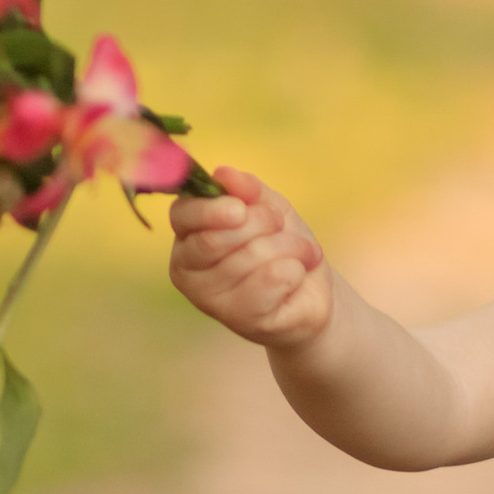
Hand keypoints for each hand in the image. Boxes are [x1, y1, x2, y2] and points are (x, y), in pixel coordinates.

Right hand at [167, 164, 330, 351]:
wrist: (310, 289)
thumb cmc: (279, 242)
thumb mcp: (267, 206)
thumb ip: (246, 189)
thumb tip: (224, 174)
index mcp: (187, 233)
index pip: (183, 215)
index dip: (214, 208)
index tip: (243, 207)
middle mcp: (187, 268)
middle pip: (214, 238)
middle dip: (260, 223)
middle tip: (281, 225)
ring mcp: (209, 299)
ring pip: (249, 257)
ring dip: (288, 246)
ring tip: (301, 252)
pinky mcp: (239, 319)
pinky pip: (271, 280)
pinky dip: (295, 270)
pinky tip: (296, 275)